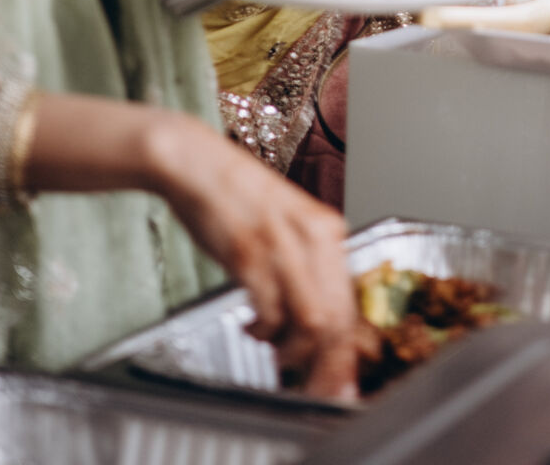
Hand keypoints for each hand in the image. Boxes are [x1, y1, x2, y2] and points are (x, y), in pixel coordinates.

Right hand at [146, 111, 358, 399]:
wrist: (199, 164)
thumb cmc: (239, 198)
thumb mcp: (288, 225)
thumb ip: (308, 264)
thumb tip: (320, 320)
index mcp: (328, 229)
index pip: (350, 304)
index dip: (346, 351)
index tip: (339, 379)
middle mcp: (314, 235)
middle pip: (337, 318)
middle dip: (327, 364)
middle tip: (312, 386)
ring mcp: (283, 244)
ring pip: (312, 320)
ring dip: (294, 351)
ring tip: (276, 352)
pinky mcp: (250, 252)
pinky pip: (271, 310)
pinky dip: (264, 332)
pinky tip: (252, 327)